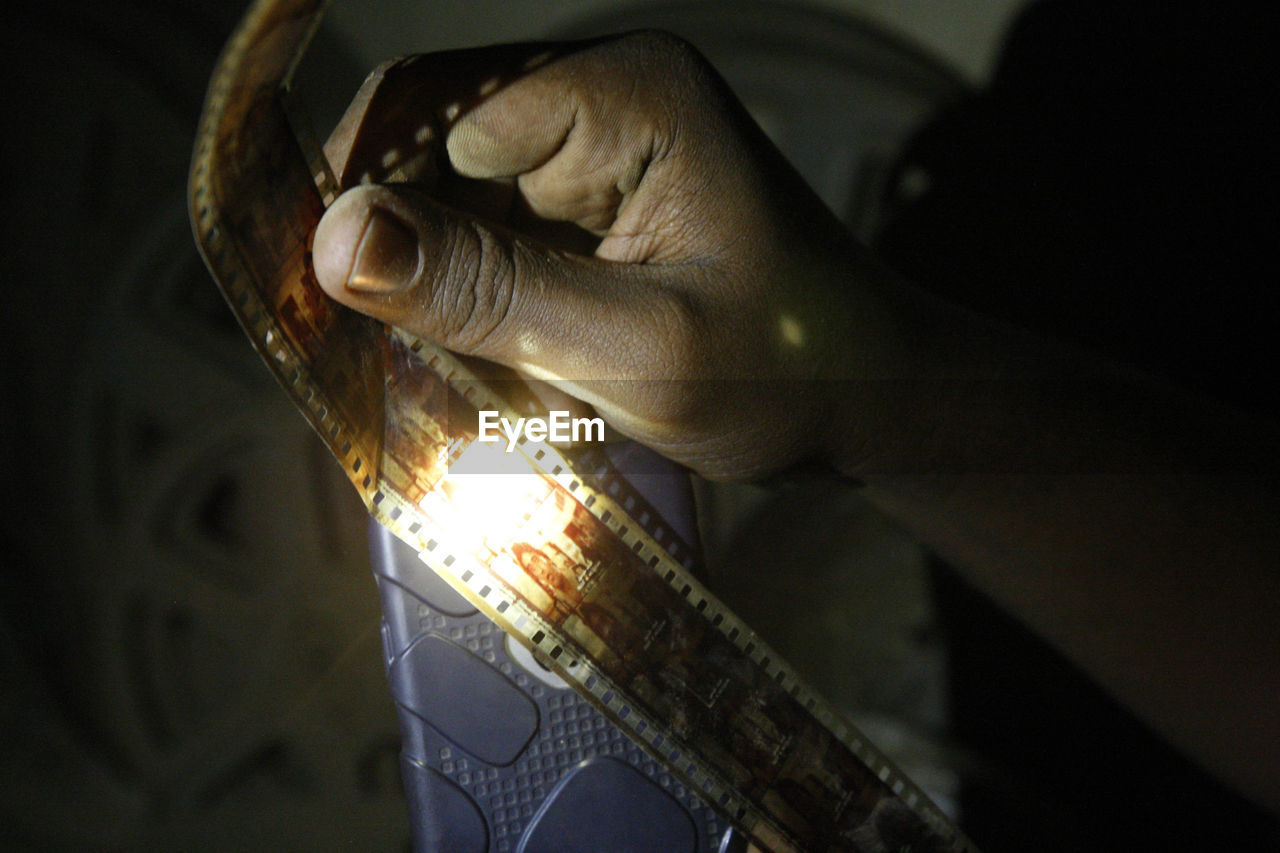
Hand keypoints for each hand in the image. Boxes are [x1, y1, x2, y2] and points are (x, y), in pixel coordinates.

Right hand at [312, 32, 892, 479]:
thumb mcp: (636, 347)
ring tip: (426, 369)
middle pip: (434, 148)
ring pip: (452, 198)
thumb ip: (491, 293)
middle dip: (394, 246)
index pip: (434, 110)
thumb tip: (332, 239)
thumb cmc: (789, 371)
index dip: (361, 195)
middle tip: (367, 351)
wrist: (872, 400)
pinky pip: (492, 234)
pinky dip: (468, 297)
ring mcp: (597, 150)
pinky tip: (472, 361)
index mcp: (627, 92)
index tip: (317, 298)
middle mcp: (603, 96)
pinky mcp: (594, 206)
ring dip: (429, 281)